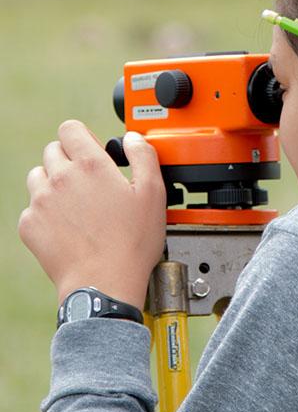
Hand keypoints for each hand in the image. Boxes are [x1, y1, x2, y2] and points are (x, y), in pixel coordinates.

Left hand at [18, 120, 165, 310]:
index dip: (83, 136)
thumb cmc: (132, 241)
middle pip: (53, 150)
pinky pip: (32, 207)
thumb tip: (132, 138)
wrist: (105, 283)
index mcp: (90, 165)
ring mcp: (41, 202)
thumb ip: (144, 156)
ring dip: (55, 182)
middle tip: (91, 182)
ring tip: (78, 203)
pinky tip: (69, 226)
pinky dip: (47, 211)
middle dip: (70, 159)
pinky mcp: (29, 225)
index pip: (70, 128)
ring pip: (38, 176)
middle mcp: (60, 178)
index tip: (94, 151)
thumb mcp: (153, 193)